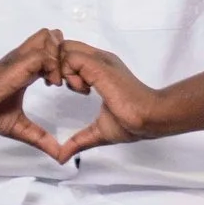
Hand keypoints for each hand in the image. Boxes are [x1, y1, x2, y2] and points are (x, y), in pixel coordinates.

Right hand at [0, 32, 70, 157]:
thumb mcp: (20, 127)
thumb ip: (40, 138)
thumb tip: (60, 157)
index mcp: (27, 69)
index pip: (54, 50)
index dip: (68, 64)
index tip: (71, 87)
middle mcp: (25, 59)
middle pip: (54, 37)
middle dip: (68, 55)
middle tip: (71, 81)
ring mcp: (20, 60)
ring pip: (51, 39)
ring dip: (61, 58)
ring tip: (60, 83)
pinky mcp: (16, 65)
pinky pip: (43, 55)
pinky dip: (53, 67)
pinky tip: (51, 85)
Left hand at [55, 46, 203, 155]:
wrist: (150, 119)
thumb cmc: (131, 123)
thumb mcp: (97, 131)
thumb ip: (77, 140)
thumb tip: (62, 158)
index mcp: (98, 70)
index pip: (68, 53)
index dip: (56, 66)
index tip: (56, 85)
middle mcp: (99, 60)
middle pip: (63, 46)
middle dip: (52, 64)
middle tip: (56, 84)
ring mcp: (100, 61)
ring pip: (64, 49)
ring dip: (60, 68)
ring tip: (73, 88)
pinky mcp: (100, 66)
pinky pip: (71, 58)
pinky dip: (68, 72)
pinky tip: (80, 89)